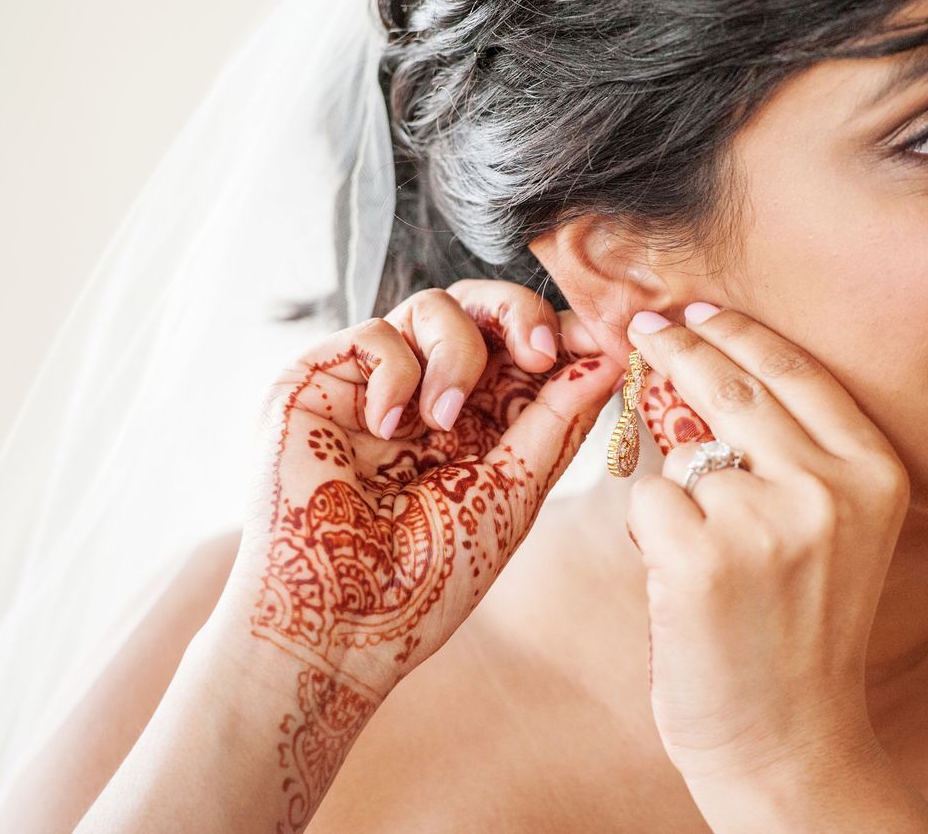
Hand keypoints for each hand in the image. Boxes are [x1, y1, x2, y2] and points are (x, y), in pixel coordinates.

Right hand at [225, 281, 620, 700]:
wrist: (343, 621)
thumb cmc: (426, 578)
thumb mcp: (512, 493)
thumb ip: (556, 422)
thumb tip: (610, 359)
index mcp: (478, 425)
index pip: (523, 351)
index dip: (563, 334)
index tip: (607, 339)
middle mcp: (428, 397)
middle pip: (482, 308)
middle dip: (520, 314)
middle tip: (539, 353)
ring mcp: (374, 386)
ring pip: (433, 306)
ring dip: (457, 355)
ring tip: (441, 422)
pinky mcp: (316, 380)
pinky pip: (375, 333)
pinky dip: (395, 372)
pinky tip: (385, 428)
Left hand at [623, 301, 908, 786]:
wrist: (789, 741)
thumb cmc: (801, 631)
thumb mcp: (835, 530)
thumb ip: (795, 452)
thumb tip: (710, 361)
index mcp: (876, 472)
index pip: (797, 369)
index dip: (740, 332)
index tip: (699, 310)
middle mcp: (830, 487)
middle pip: (731, 383)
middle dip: (680, 349)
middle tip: (647, 331)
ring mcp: (765, 521)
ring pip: (679, 450)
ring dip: (669, 483)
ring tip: (700, 550)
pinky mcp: (701, 558)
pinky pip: (644, 502)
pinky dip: (644, 534)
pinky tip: (677, 583)